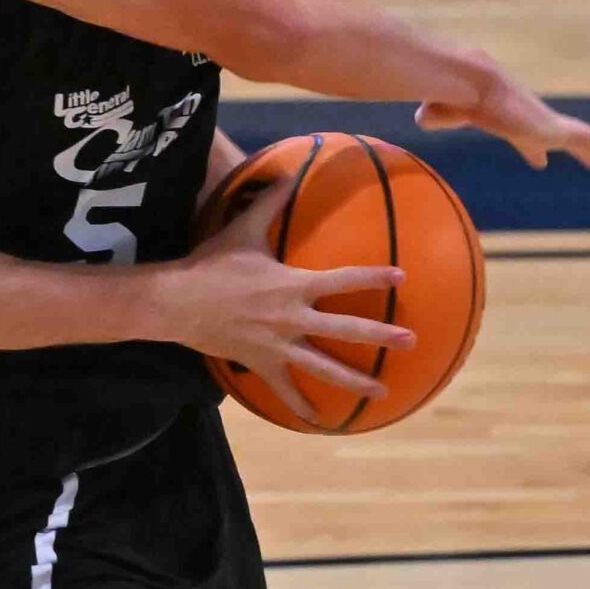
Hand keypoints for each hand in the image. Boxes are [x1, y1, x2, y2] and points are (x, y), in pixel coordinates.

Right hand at [162, 190, 414, 425]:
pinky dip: (303, 407)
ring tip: (382, 393)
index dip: (373, 277)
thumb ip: (271, 199)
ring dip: (355, 382)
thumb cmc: (212, 263)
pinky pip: (286, 391)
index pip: (343, 280)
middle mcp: (292, 318)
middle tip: (410, 341)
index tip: (401, 277)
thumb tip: (292, 167)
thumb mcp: (244, 228)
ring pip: (324, 368)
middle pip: (345, 330)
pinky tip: (322, 421)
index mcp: (293, 285)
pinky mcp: (262, 365)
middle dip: (381, 336)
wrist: (178, 302)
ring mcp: (279, 346)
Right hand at [418, 78, 589, 171]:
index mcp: (510, 120)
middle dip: (578, 149)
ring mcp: (547, 123)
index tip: (540, 159)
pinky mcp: (556, 129)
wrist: (467, 80)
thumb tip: (422, 116)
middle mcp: (533, 120)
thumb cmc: (453, 94)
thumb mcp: (444, 110)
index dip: (532, 150)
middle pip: (562, 137)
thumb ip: (437, 115)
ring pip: (584, 139)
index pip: (525, 137)